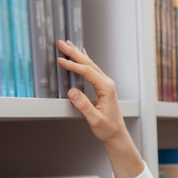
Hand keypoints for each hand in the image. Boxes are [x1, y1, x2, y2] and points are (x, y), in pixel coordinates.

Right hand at [56, 40, 143, 177]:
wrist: (116, 134)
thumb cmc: (108, 128)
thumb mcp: (94, 119)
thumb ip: (83, 105)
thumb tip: (72, 92)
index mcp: (106, 88)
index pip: (87, 72)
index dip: (73, 65)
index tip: (61, 60)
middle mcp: (107, 83)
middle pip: (89, 64)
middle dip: (74, 53)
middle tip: (61, 43)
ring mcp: (106, 84)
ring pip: (90, 65)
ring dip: (78, 54)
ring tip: (67, 45)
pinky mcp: (103, 87)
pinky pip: (92, 70)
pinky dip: (84, 61)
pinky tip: (81, 55)